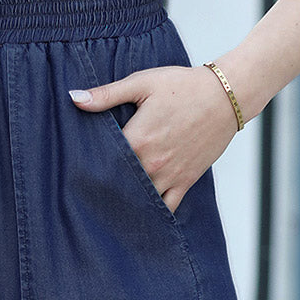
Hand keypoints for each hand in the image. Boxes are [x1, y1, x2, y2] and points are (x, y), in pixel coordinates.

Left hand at [68, 63, 241, 214]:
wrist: (225, 96)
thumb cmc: (183, 86)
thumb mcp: (142, 83)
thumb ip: (106, 94)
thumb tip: (74, 97)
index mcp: (137, 140)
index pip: (102, 161)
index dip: (87, 166)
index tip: (74, 170)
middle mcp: (151, 164)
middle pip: (118, 185)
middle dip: (102, 188)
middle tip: (85, 193)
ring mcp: (169, 176)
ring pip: (139, 200)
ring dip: (125, 203)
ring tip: (108, 207)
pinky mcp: (184, 182)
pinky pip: (166, 208)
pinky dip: (152, 213)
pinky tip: (139, 216)